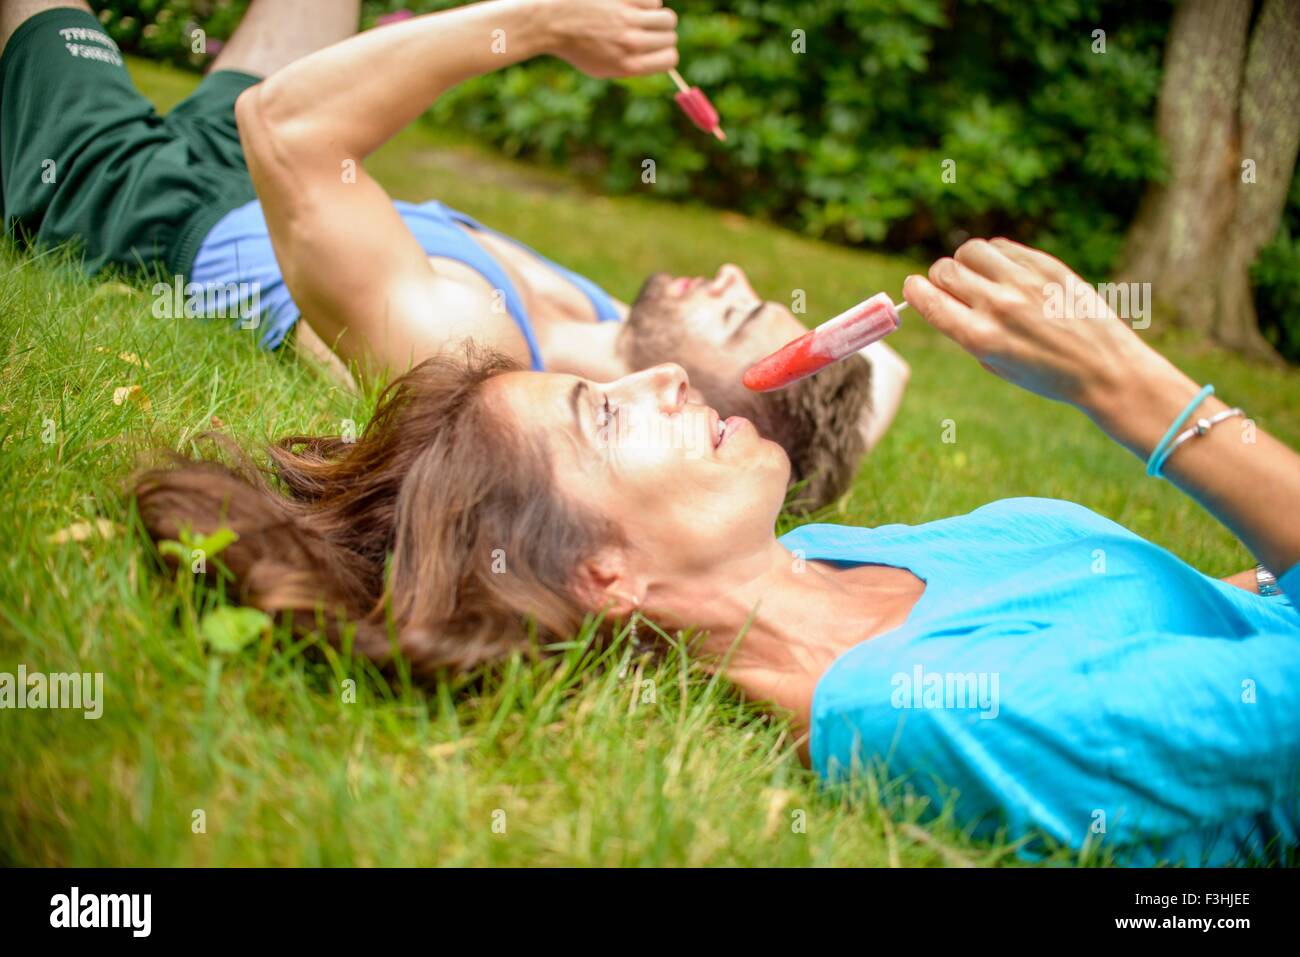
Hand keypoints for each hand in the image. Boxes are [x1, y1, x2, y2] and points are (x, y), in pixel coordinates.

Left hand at [543, 0, 677, 77]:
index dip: (667, 53)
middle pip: (670, 37)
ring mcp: (627, 18)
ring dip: (658, 16)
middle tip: (647, 30)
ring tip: (641, 15)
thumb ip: (633, 65)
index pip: (670, 59)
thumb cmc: (577, 46)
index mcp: (627, 65)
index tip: (658, 48)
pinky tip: (631, 3)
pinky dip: (646, 1)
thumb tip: (662, 55)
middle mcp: (630, 43)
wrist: (550, 22)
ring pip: (667, 17)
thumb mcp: (603, 68)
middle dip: (662, 34)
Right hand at [901, 238, 1169, 411]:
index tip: (915, 289)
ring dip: (965, 261)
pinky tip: (1004, 271)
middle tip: (952, 288)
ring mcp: (1024, 282)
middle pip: (944, 270)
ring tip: (978, 276)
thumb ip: (967, 331)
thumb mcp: (996, 364)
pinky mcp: (1046, 266)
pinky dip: (994, 256)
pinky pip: (1002, 246)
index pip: (927, 298)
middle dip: (940, 278)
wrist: (1105, 369)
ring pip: (970, 250)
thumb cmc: (1047, 375)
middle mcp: (998, 306)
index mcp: (980, 338)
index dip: (914, 290)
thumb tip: (944, 299)